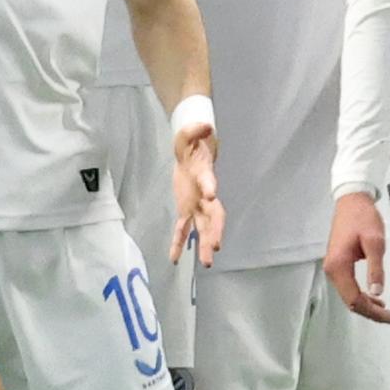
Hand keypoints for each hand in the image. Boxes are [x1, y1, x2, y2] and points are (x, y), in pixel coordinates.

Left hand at [171, 121, 224, 266]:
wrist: (192, 154)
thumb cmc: (192, 144)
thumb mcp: (188, 134)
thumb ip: (194, 131)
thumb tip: (205, 125)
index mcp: (204, 174)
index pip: (209, 181)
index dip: (210, 186)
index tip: (212, 195)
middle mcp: (205, 194)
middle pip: (213, 214)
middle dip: (215, 230)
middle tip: (215, 247)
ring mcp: (197, 204)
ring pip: (203, 227)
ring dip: (204, 244)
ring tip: (207, 263)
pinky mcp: (186, 209)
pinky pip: (183, 229)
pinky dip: (178, 243)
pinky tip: (174, 259)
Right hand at [323, 191, 389, 323]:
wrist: (352, 200)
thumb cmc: (364, 218)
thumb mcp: (375, 242)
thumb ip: (376, 268)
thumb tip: (377, 293)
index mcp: (339, 266)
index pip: (354, 299)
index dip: (372, 312)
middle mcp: (332, 270)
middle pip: (350, 300)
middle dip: (370, 311)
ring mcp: (334, 267)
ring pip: (349, 294)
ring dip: (366, 304)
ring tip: (385, 310)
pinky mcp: (338, 263)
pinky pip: (349, 286)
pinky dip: (361, 294)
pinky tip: (374, 296)